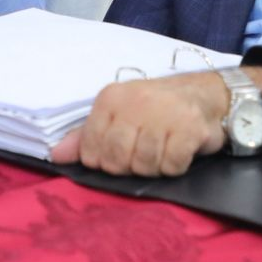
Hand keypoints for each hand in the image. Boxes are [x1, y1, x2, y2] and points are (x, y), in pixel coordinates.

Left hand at [49, 72, 228, 176]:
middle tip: (144, 150)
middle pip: (116, 161)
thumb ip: (86, 136)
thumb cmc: (156, 108)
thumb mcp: (118, 114)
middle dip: (129, 165)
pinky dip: (175, 165)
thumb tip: (55, 156)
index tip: (120, 151)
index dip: (103, 160)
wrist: (206, 95)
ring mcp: (164, 114)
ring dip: (155, 166)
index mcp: (111, 98)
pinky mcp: (190, 128)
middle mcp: (135, 102)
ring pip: (144, 167)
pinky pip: (171, 166)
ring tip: (163, 147)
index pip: (91, 149)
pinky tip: (179, 149)